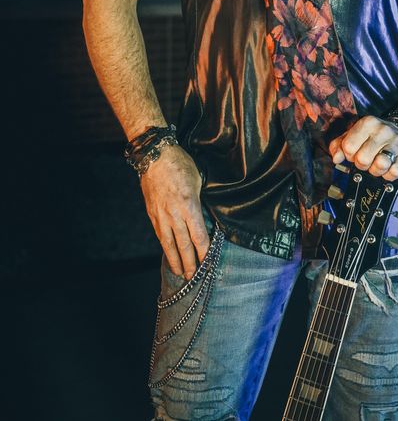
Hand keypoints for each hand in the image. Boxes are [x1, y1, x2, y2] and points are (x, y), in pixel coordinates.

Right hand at [140, 144, 208, 279]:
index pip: (199, 236)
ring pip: (169, 244)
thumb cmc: (180, 165)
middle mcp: (174, 215)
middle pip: (184, 245)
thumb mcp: (198, 181)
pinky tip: (169, 254)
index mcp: (189, 206)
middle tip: (194, 277)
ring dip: (175, 260)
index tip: (208, 264)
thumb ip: (199, 203)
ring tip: (180, 273)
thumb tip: (203, 218)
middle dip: (190, 263)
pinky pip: (160, 235)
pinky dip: (165, 247)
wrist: (154, 156)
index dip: (204, 253)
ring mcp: (161, 216)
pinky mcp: (152, 214)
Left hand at [329, 114, 397, 179]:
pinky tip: (389, 168)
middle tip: (367, 160)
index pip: (348, 147)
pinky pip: (394, 172)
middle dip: (362, 165)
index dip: (349, 155)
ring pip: (380, 165)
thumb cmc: (373, 137)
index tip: (355, 153)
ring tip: (377, 164)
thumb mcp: (354, 135)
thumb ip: (339, 145)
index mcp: (367, 123)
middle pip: (362, 159)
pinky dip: (389, 175)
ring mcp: (397, 142)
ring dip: (376, 171)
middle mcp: (383, 130)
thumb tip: (336, 159)